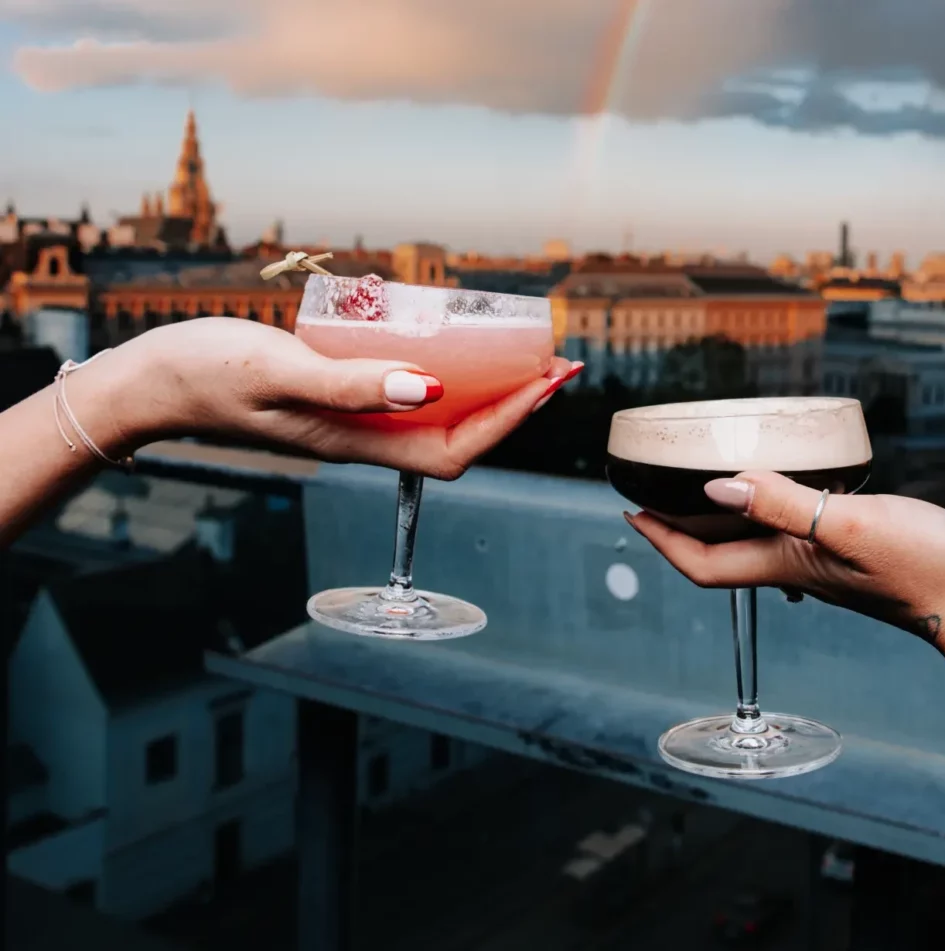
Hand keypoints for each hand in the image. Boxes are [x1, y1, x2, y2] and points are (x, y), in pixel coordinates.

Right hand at [105, 318, 578, 479]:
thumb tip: (431, 390)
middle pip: (459, 433)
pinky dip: (442, 370)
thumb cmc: (206, 374)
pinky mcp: (337, 394)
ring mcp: (352, 417)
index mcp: (358, 441)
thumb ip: (349, 384)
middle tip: (554, 360)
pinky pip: (406, 390)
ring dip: (485, 387)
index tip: (549, 380)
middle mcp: (364, 436)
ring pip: (437, 413)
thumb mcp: (280, 371)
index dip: (510, 419)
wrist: (153, 380)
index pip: (456, 448)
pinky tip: (450, 342)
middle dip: (514, 403)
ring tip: (521, 352)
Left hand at [626, 470, 944, 651]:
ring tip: (705, 475)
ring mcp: (820, 562)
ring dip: (721, 511)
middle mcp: (793, 566)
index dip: (659, 539)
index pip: (700, 562)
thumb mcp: (848, 526)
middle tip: (656, 483)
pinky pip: (790, 528)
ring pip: (753, 538)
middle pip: (718, 549)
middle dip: (679, 521)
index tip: (629, 510)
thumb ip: (783, 504)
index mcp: (784, 563)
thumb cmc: (924, 566)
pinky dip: (770, 504)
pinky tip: (781, 482)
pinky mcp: (849, 551)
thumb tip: (716, 489)